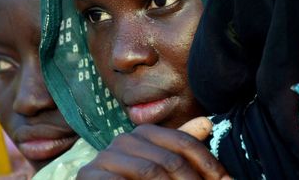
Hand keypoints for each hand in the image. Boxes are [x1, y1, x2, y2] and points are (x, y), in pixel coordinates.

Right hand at [77, 117, 229, 179]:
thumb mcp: (160, 163)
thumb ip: (180, 145)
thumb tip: (207, 123)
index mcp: (143, 133)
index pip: (184, 142)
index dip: (209, 164)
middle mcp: (124, 139)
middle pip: (171, 160)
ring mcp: (105, 157)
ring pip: (151, 172)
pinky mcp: (89, 175)